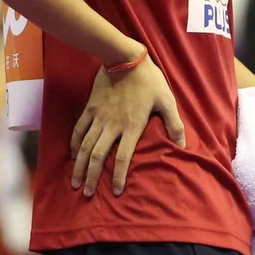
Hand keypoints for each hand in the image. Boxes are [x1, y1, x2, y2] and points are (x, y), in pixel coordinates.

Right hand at [71, 56, 184, 196]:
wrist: (124, 59)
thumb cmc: (149, 81)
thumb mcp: (167, 101)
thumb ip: (174, 124)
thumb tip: (183, 144)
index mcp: (132, 126)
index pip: (123, 157)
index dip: (119, 176)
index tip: (116, 192)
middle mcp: (112, 125)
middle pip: (98, 157)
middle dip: (92, 177)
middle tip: (87, 194)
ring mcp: (98, 117)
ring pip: (84, 147)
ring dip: (79, 166)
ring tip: (75, 182)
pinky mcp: (89, 109)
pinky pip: (78, 130)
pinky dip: (73, 144)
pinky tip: (72, 156)